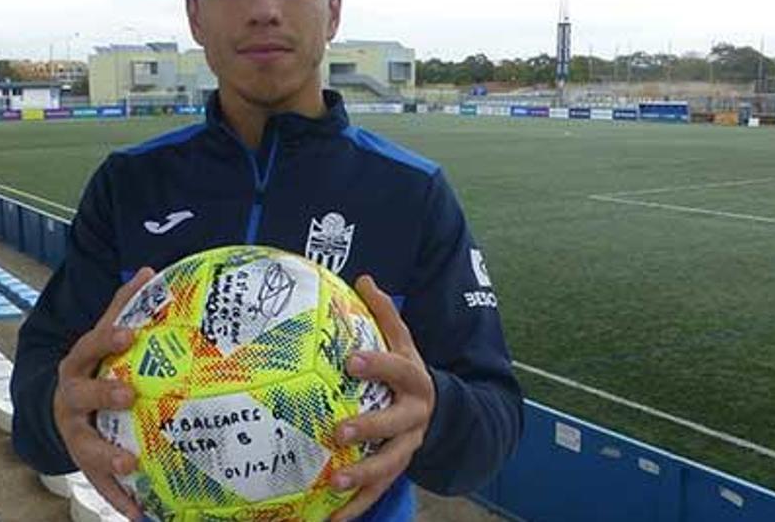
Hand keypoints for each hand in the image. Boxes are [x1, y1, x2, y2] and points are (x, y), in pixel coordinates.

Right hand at [54, 267, 156, 519]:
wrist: (55, 407)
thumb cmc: (94, 366)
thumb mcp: (103, 336)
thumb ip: (123, 307)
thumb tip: (146, 270)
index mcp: (78, 363)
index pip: (89, 346)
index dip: (107, 339)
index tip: (130, 334)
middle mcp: (70, 399)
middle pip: (81, 397)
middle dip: (102, 396)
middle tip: (127, 396)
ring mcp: (75, 433)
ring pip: (86, 446)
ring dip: (106, 456)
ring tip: (131, 464)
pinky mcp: (84, 462)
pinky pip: (100, 485)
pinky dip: (120, 500)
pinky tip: (141, 513)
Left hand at [330, 276, 435, 521]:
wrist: (443, 412)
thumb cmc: (407, 371)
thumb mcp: (403, 342)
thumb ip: (385, 314)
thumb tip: (364, 277)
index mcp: (415, 380)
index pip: (398, 369)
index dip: (378, 365)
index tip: (351, 360)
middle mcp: (415, 416)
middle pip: (395, 424)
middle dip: (368, 428)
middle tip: (338, 431)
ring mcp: (408, 447)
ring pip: (390, 464)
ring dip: (363, 476)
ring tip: (335, 482)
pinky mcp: (398, 471)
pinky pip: (378, 492)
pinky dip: (356, 507)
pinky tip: (331, 519)